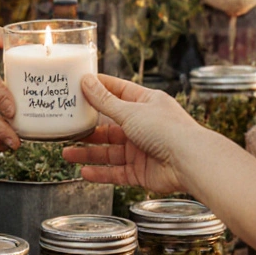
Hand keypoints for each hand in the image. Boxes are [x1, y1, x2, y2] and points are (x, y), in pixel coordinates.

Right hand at [63, 74, 199, 192]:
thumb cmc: (167, 130)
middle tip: (67, 127)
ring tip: (67, 154)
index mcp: (146, 104)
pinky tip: (84, 173)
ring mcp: (142, 149)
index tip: (77, 85)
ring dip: (88, 153)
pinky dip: (101, 173)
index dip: (98, 89)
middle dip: (88, 129)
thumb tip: (86, 81)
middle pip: (109, 126)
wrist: (189, 162)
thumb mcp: (131, 111)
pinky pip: (116, 172)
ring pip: (109, 152)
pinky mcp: (141, 171)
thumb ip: (105, 101)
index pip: (118, 92)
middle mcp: (143, 125)